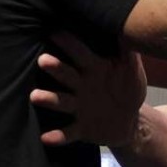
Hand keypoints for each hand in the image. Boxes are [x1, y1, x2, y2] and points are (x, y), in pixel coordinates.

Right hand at [30, 32, 146, 146]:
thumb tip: (129, 29)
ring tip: (34, 95)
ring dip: (49, 98)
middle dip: (55, 68)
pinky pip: (68, 132)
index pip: (80, 53)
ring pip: (62, 102)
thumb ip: (130, 52)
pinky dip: (57, 136)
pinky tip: (45, 137)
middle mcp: (81, 86)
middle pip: (66, 75)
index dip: (69, 44)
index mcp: (94, 68)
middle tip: (42, 60)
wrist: (129, 120)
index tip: (55, 31)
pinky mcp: (81, 128)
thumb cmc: (128, 89)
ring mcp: (78, 107)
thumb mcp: (132, 70)